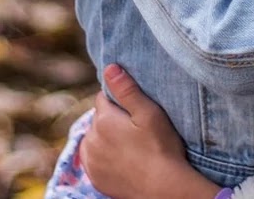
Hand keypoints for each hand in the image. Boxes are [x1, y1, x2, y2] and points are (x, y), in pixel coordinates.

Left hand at [80, 64, 218, 198]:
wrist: (163, 188)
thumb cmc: (161, 147)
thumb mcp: (149, 113)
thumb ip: (127, 90)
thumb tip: (109, 67)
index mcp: (103, 119)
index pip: (104, 98)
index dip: (120, 100)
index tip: (135, 110)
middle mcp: (90, 138)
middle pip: (99, 118)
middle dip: (112, 119)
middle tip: (137, 129)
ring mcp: (90, 160)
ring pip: (95, 138)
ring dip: (106, 137)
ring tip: (131, 145)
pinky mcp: (94, 176)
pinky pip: (94, 158)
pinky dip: (104, 156)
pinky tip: (123, 159)